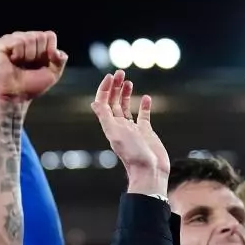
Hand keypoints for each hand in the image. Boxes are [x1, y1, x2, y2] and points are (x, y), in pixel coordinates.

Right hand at [0, 31, 67, 102]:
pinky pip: (16, 42)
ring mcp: (11, 40)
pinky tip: (12, 61)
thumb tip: (56, 51)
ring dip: (27, 56)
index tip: (40, 65)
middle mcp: (24, 38)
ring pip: (29, 38)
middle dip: (37, 54)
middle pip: (40, 36)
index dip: (48, 52)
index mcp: (36, 43)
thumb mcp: (53, 74)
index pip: (50, 36)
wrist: (16, 96)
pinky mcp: (0, 44)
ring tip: (19, 65)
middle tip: (28, 66)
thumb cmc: (31, 86)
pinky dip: (17, 54)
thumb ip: (60, 60)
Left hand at [91, 70, 169, 194]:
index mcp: (110, 126)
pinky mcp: (146, 133)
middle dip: (115, 87)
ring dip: (126, 94)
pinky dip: (144, 106)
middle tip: (120, 72)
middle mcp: (120, 126)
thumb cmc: (133, 154)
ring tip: (128, 81)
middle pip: (114, 103)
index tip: (111, 76)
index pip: (104, 103)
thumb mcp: (115, 133)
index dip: (105, 89)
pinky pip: (144, 116)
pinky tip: (146, 97)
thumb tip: (94, 103)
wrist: (149, 171)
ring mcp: (133, 129)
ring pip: (126, 107)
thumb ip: (105, 117)